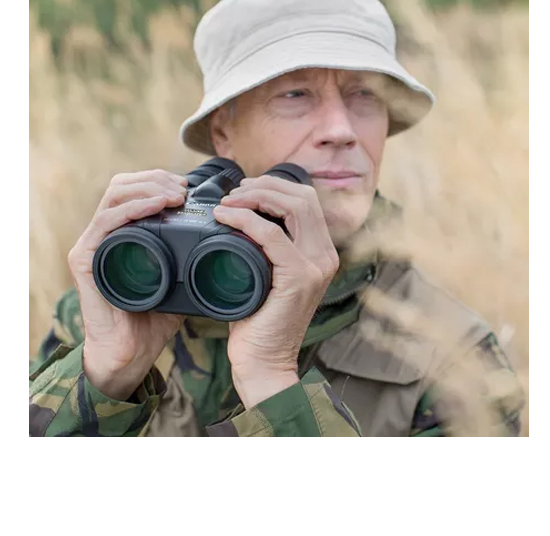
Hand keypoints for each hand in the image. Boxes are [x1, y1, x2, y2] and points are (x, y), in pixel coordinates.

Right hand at [67, 169, 187, 399]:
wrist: (129, 353)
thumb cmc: (152, 316)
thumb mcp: (178, 277)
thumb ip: (191, 256)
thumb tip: (225, 238)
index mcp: (121, 233)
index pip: (134, 189)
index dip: (160, 180)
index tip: (187, 187)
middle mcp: (103, 233)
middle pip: (124, 184)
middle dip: (156, 179)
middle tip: (183, 188)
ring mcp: (92, 244)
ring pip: (115, 195)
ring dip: (149, 188)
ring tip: (175, 195)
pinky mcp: (85, 258)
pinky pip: (106, 221)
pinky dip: (133, 208)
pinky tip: (155, 207)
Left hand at [213, 176, 338, 406]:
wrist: (263, 364)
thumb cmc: (257, 321)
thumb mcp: (266, 276)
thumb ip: (265, 249)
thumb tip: (241, 218)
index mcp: (321, 252)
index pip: (306, 200)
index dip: (274, 186)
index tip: (243, 191)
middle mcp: (325, 256)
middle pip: (303, 195)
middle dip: (265, 185)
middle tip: (233, 193)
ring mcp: (316, 266)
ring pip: (293, 206)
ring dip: (256, 196)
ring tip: (227, 202)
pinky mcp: (300, 278)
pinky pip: (271, 234)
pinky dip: (245, 219)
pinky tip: (224, 217)